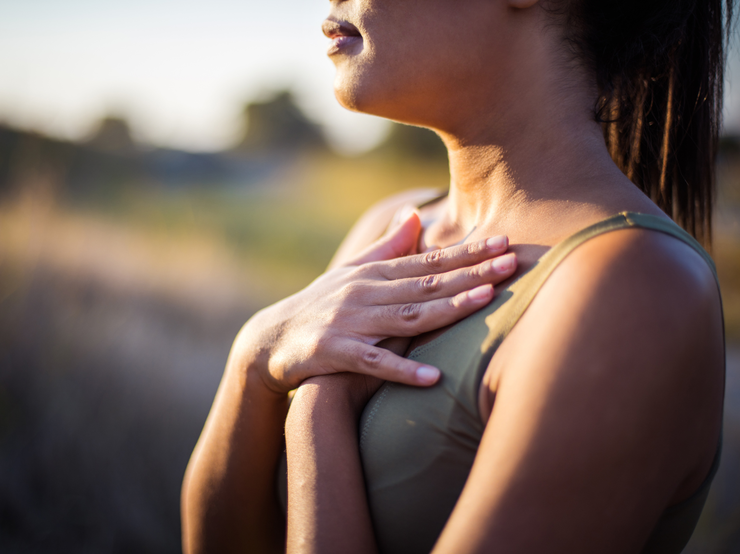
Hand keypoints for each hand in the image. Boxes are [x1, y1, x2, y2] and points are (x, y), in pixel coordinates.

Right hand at [234, 213, 516, 393]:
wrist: (271, 339)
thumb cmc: (320, 304)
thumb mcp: (352, 272)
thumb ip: (387, 247)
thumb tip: (414, 215)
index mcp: (374, 274)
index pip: (428, 262)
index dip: (467, 253)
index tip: (504, 243)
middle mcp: (365, 293)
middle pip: (426, 284)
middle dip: (471, 273)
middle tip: (512, 263)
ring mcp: (350, 322)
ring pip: (406, 316)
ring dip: (446, 309)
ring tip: (485, 302)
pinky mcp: (334, 353)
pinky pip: (373, 363)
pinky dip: (402, 370)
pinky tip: (433, 378)